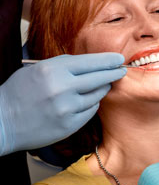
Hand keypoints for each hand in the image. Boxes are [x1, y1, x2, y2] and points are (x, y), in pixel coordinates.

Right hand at [0, 53, 125, 155]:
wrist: (3, 122)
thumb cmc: (19, 92)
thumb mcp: (38, 69)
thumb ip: (64, 65)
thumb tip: (91, 64)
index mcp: (53, 70)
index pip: (90, 62)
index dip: (107, 60)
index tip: (119, 58)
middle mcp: (62, 88)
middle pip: (99, 78)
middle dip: (113, 73)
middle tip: (121, 70)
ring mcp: (67, 108)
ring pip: (97, 95)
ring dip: (102, 89)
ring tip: (103, 85)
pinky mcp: (69, 125)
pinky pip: (90, 111)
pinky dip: (92, 104)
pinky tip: (88, 101)